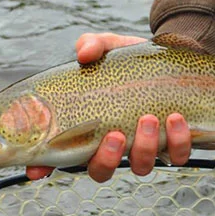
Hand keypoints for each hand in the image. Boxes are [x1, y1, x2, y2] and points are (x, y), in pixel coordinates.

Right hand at [26, 32, 191, 182]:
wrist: (174, 56)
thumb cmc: (132, 58)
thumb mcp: (109, 45)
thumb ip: (93, 45)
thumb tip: (84, 53)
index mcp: (89, 126)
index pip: (58, 154)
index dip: (42, 168)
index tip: (36, 170)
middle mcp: (114, 144)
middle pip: (101, 170)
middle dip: (107, 158)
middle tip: (115, 134)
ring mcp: (145, 147)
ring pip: (140, 167)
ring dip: (144, 147)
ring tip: (150, 118)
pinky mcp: (175, 144)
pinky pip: (177, 157)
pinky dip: (178, 142)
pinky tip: (176, 117)